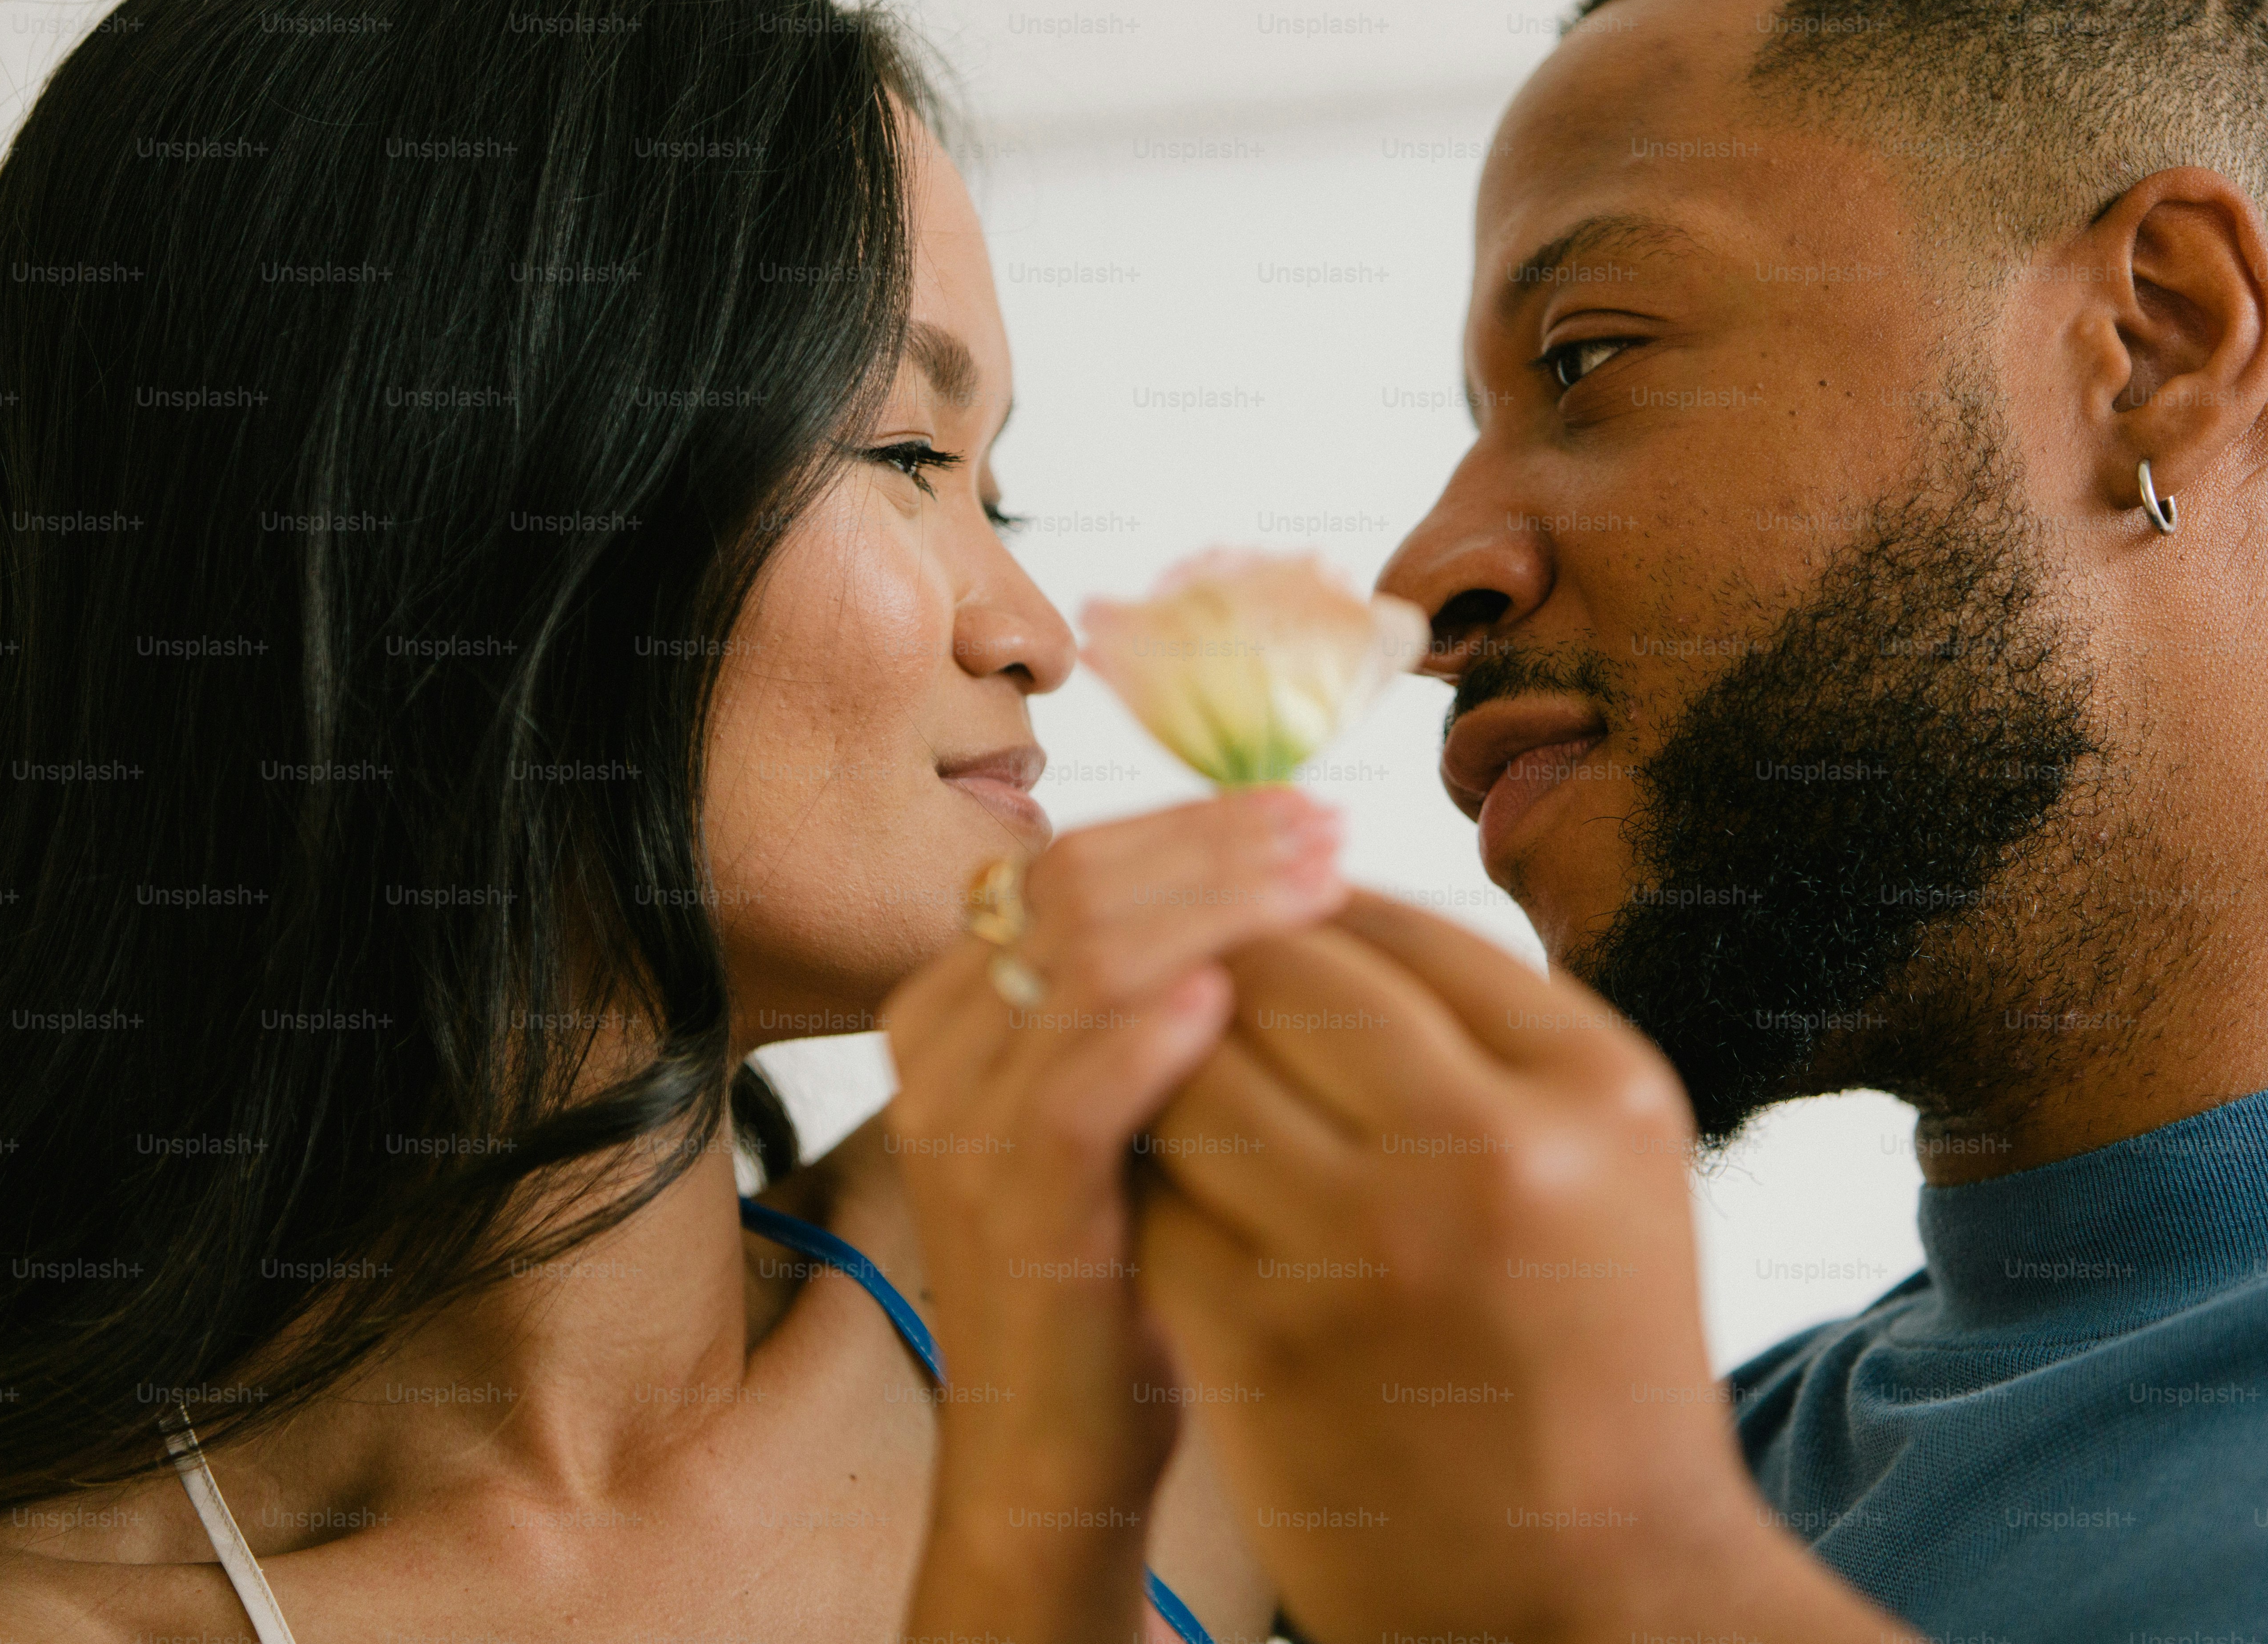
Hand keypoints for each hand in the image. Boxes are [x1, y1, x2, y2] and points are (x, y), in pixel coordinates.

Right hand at [880, 788, 1345, 1642]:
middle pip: (1073, 888)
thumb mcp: (1126, 1112)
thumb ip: (1151, 1006)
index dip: (1186, 822)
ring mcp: (964, 1137)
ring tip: (1318, 880)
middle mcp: (940, 1056)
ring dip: (1210, 906)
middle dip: (1211, 843)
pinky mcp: (1012, 1220)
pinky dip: (1154, 1032)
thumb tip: (1277, 882)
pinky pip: (1075, 1095)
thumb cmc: (1121, 1270)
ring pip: (1080, 964)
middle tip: (1327, 827)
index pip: (1065, 864)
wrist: (1054, 1457)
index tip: (1299, 810)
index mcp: (955, 1012)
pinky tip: (1236, 995)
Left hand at [1135, 892, 1916, 1642]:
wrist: (1600, 1584)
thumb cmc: (1595, 1350)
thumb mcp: (1607, 1155)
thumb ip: (1490, 1025)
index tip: (1264, 921)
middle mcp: (1488, 1149)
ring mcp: (1367, 1248)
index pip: (1392, 919)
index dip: (1301, 905)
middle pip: (1279, 975)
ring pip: (1189, 1072)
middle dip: (1218, 967)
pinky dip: (1142, 1177)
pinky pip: (1153, 1196)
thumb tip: (1324, 897)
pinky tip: (1159, 1191)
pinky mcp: (1264, 1342)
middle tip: (1189, 981)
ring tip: (1168, 1076)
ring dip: (1160, 1062)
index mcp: (1594, 1083)